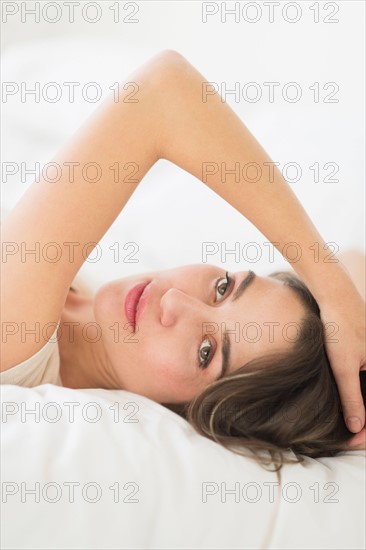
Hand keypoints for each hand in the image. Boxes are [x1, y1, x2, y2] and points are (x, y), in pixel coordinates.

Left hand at [320, 291, 365, 434]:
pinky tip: (346, 404)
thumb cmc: (340, 327)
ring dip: (363, 411)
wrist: (335, 295)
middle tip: (348, 440)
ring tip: (347, 428)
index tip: (352, 443)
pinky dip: (360, 395)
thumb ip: (352, 398)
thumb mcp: (343, 366)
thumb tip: (356, 428)